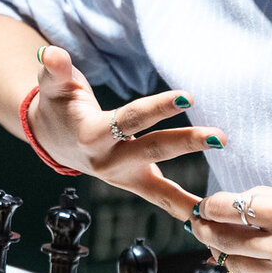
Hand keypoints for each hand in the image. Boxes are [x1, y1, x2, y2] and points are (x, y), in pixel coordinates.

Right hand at [26, 45, 225, 219]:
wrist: (53, 139)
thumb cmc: (59, 105)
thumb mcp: (53, 85)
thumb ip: (55, 70)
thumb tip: (51, 53)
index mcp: (91, 135)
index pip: (130, 119)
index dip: (158, 108)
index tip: (187, 96)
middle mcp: (107, 161)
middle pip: (153, 150)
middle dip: (187, 142)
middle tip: (220, 136)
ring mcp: (122, 177)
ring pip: (159, 187)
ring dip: (189, 194)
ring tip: (220, 201)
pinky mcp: (134, 183)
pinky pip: (161, 198)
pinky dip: (184, 209)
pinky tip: (208, 219)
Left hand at [187, 187, 271, 272]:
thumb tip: (242, 204)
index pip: (228, 207)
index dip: (210, 205)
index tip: (206, 204)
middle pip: (223, 238)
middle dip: (204, 228)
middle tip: (199, 222)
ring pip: (233, 264)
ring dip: (222, 252)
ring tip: (219, 242)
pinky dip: (245, 271)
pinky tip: (245, 261)